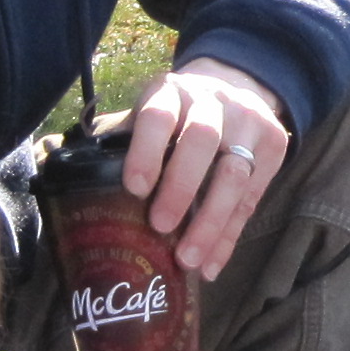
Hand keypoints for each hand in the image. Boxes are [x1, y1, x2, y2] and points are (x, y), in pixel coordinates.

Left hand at [118, 58, 287, 282]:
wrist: (236, 85)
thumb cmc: (176, 115)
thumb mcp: (149, 114)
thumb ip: (123, 142)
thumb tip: (75, 185)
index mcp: (172, 92)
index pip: (158, 116)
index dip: (146, 151)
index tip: (134, 189)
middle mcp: (213, 100)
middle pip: (203, 140)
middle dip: (181, 187)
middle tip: (160, 227)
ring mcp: (249, 121)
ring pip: (235, 174)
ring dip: (210, 223)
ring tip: (189, 260)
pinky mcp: (275, 144)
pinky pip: (252, 198)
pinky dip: (229, 236)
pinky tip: (212, 265)